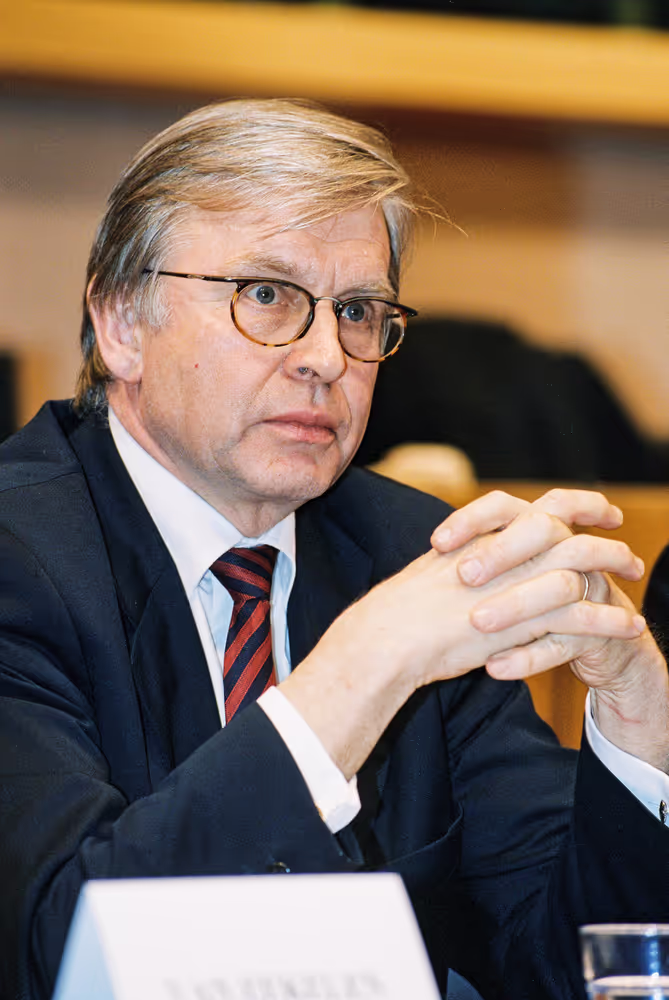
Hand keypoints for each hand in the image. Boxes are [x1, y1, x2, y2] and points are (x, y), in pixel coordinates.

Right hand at [282, 490, 645, 777]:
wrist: (387, 637)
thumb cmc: (397, 612)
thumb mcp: (432, 571)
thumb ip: (462, 561)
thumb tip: (474, 563)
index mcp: (483, 536)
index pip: (537, 506)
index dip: (574, 504)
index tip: (598, 509)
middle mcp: (504, 549)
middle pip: (566, 524)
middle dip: (601, 530)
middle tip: (626, 543)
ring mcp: (516, 581)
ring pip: (582, 563)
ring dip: (615, 569)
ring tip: (635, 580)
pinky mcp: (525, 619)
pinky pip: (582, 614)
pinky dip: (611, 619)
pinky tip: (630, 627)